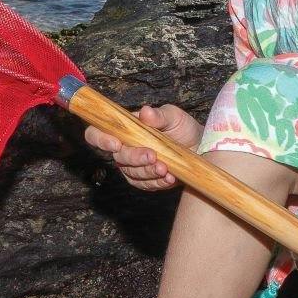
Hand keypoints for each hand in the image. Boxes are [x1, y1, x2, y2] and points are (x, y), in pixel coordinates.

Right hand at [84, 104, 200, 190]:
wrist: (200, 147)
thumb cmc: (182, 128)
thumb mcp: (174, 116)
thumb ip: (159, 115)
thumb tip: (145, 112)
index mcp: (125, 129)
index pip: (97, 133)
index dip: (100, 139)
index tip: (116, 144)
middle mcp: (124, 148)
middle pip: (117, 157)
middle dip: (134, 158)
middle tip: (153, 156)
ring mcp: (133, 166)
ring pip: (131, 173)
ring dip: (148, 172)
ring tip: (165, 168)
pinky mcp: (144, 180)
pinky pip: (145, 185)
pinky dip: (157, 182)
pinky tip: (170, 178)